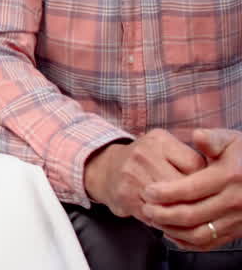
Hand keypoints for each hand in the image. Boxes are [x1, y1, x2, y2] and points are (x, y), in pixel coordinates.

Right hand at [83, 129, 203, 219]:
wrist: (105, 169)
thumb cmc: (144, 160)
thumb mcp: (163, 146)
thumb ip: (186, 157)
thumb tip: (212, 178)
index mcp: (158, 140)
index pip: (195, 164)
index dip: (202, 178)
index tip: (200, 183)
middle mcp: (144, 155)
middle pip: (183, 185)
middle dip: (192, 197)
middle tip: (195, 201)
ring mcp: (133, 176)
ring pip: (171, 203)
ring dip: (180, 211)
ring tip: (182, 211)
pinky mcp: (126, 196)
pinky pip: (156, 215)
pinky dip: (166, 220)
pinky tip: (167, 217)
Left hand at [141, 128, 241, 249]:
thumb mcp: (231, 141)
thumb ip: (211, 139)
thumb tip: (197, 135)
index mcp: (229, 177)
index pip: (191, 189)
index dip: (166, 192)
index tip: (147, 191)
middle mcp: (235, 201)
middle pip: (192, 215)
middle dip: (164, 214)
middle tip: (145, 207)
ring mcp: (238, 219)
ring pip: (199, 233)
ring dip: (173, 230)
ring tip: (155, 220)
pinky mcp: (238, 231)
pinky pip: (210, 243)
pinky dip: (188, 242)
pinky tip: (171, 233)